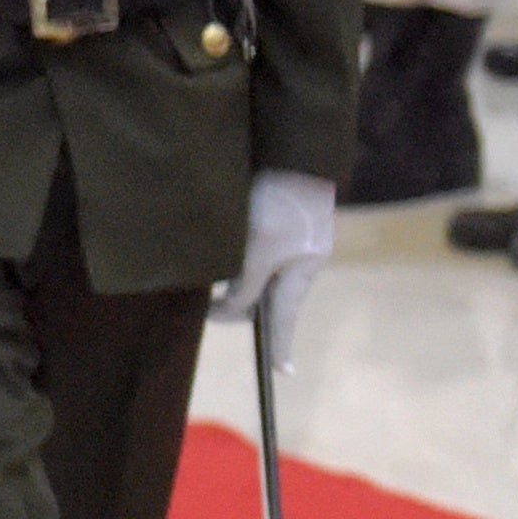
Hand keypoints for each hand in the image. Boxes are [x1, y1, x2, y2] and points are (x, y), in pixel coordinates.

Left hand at [209, 170, 336, 355]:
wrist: (289, 145)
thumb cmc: (275, 196)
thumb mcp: (258, 247)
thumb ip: (246, 284)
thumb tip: (233, 310)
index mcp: (305, 265)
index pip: (286, 315)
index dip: (280, 344)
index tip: (283, 373)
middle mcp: (305, 256)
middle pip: (271, 295)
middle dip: (244, 305)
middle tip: (212, 308)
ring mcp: (298, 237)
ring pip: (263, 273)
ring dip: (240, 281)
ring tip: (213, 274)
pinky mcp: (287, 218)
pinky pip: (263, 254)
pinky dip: (245, 260)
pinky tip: (231, 246)